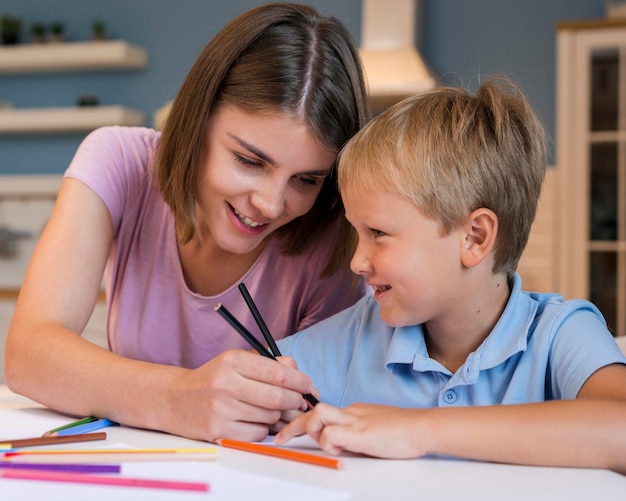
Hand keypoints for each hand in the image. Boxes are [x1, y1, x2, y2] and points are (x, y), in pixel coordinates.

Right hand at [167, 349, 314, 441]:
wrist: (175, 399)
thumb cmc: (214, 379)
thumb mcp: (237, 361)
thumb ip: (270, 364)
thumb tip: (301, 377)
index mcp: (233, 361)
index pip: (278, 373)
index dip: (300, 381)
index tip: (309, 385)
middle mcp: (225, 383)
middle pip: (277, 397)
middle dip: (295, 401)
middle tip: (300, 402)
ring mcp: (221, 409)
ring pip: (269, 417)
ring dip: (279, 415)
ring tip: (274, 410)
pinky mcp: (217, 430)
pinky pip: (256, 433)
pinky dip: (263, 428)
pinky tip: (256, 420)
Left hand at [273, 402, 425, 457]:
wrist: (424, 428)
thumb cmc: (405, 432)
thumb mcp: (374, 429)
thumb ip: (356, 433)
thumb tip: (340, 444)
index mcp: (353, 411)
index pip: (320, 411)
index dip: (302, 422)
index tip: (288, 433)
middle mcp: (351, 412)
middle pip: (313, 411)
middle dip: (292, 426)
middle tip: (277, 439)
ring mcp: (356, 421)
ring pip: (319, 414)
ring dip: (311, 429)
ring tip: (322, 444)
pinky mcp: (362, 433)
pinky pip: (333, 433)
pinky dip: (329, 443)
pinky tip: (338, 451)